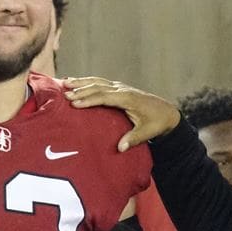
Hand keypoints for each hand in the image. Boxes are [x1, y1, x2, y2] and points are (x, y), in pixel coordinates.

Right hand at [63, 77, 180, 150]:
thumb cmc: (156, 123)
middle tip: (64, 94)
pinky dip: (87, 81)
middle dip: (80, 90)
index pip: (104, 97)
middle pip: (98, 87)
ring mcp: (121, 87)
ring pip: (97, 82)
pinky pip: (100, 82)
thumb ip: (133, 139)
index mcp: (128, 98)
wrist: (167, 113)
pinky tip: (76, 81)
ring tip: (64, 82)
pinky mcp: (119, 88)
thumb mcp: (147, 133)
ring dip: (81, 82)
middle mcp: (123, 90)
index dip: (89, 99)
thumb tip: (120, 148)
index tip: (74, 103)